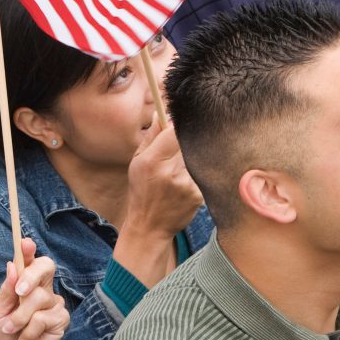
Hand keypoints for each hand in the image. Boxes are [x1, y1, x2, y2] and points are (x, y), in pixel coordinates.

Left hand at [0, 238, 69, 339]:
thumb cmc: (5, 336)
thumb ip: (6, 290)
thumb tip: (12, 266)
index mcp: (26, 284)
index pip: (32, 261)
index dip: (30, 251)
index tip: (25, 243)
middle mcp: (43, 290)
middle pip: (46, 267)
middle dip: (31, 275)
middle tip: (18, 291)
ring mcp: (54, 304)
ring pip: (38, 298)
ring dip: (20, 318)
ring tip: (12, 331)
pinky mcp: (61, 320)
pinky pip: (43, 318)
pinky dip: (29, 331)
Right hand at [125, 119, 204, 239]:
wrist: (150, 227)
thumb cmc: (142, 191)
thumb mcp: (138, 162)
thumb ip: (151, 137)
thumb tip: (161, 113)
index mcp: (152, 161)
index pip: (174, 130)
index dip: (179, 125)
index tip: (179, 125)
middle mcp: (170, 172)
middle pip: (188, 142)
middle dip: (186, 142)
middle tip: (179, 150)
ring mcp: (186, 184)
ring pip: (196, 157)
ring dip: (191, 159)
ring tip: (178, 171)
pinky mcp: (198, 195)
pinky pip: (202, 174)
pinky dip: (196, 175)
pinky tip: (184, 184)